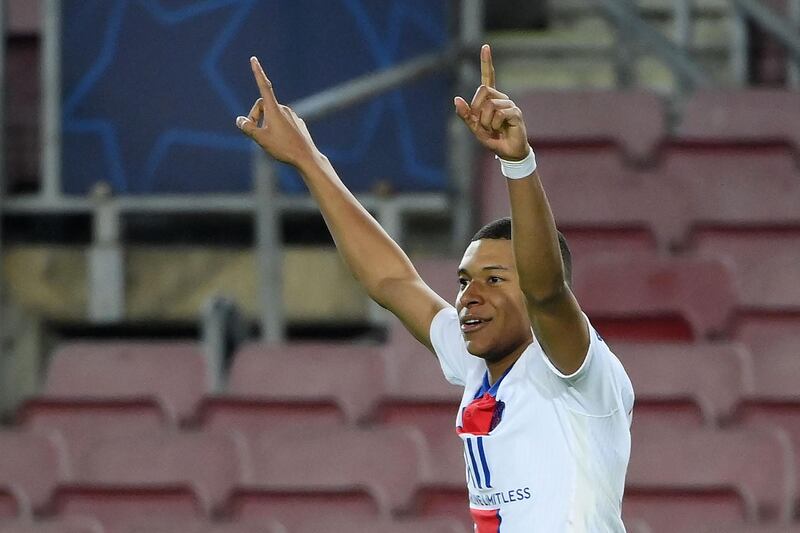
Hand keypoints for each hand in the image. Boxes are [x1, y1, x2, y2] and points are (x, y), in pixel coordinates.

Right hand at [236, 57, 318, 166]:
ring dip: (265, 124)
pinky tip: (282, 142)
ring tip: (270, 140)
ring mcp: (292, 116)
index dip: (257, 73)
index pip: (263, 86)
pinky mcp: (298, 123)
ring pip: (272, 115)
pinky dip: (276, 129)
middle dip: (255, 117)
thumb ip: (247, 128)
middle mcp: (284, 109)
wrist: (306, 157)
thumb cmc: (283, 148)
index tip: (254, 59)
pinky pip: (282, 122)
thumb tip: (240, 120)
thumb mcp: (260, 139)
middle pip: (262, 106)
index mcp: (274, 109)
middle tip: (255, 133)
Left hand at [454, 44, 529, 160]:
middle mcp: (501, 98)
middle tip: (482, 124)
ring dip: (485, 121)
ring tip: (493, 129)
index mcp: (491, 99)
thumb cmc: (493, 139)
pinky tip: (501, 130)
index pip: (488, 77)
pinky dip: (494, 124)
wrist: (508, 153)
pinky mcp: (516, 113)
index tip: (485, 46)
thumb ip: (465, 115)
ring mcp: (510, 104)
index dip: (486, 62)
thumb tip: (457, 99)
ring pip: (490, 105)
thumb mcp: (475, 128)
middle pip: (483, 90)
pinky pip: (499, 114)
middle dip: (477, 108)